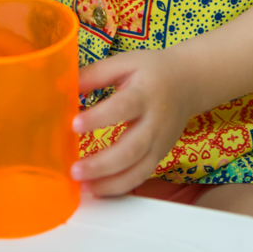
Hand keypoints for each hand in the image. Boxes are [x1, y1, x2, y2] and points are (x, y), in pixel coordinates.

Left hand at [71, 49, 194, 196]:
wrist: (189, 81)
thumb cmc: (152, 70)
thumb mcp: (126, 62)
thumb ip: (96, 74)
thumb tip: (63, 86)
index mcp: (145, 92)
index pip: (123, 107)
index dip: (99, 118)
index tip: (74, 125)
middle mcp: (155, 121)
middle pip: (132, 148)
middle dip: (102, 164)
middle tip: (75, 170)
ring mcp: (160, 142)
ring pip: (138, 170)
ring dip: (110, 183)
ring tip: (84, 187)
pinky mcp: (160, 155)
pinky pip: (141, 176)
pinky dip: (119, 187)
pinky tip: (98, 189)